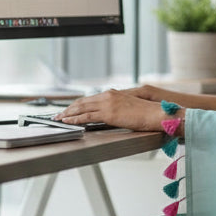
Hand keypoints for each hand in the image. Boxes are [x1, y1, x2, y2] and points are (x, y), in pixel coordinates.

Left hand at [54, 88, 174, 133]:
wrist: (156, 113)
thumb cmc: (147, 113)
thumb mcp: (129, 107)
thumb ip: (117, 108)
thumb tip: (109, 115)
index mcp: (113, 93)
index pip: (90, 98)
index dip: (77, 104)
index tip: (69, 109)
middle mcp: (108, 95)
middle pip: (82, 101)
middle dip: (69, 109)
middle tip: (59, 114)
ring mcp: (107, 103)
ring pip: (81, 108)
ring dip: (68, 114)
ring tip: (59, 119)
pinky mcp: (108, 113)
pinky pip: (86, 116)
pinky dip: (74, 119)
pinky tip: (67, 121)